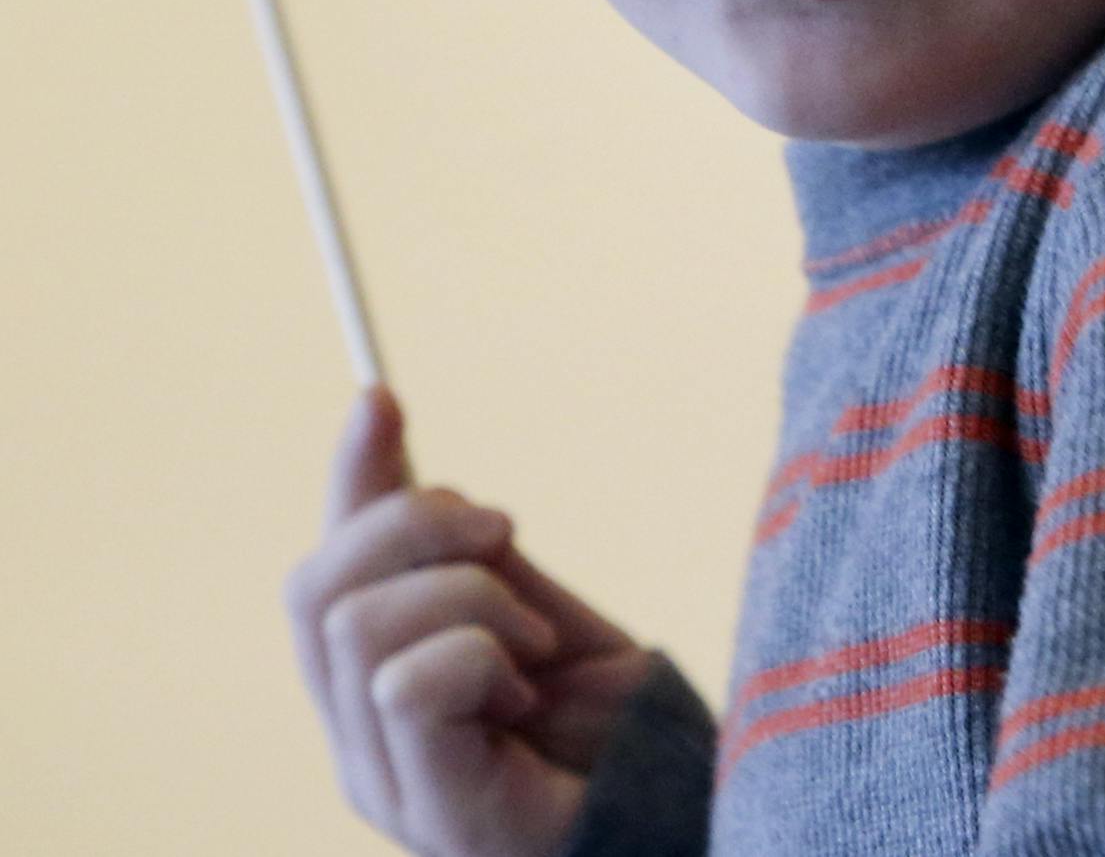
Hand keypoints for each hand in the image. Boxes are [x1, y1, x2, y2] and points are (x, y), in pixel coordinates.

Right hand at [285, 385, 655, 856]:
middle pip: (316, 588)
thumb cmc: (608, 720)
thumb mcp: (522, 594)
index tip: (381, 397)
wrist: (680, 803)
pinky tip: (530, 685)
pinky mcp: (436, 814)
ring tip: (534, 644)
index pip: (317, 573)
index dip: (347, 482)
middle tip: (505, 530)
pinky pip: (409, 684)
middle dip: (416, 523)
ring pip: (360, 625)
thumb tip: (375, 415)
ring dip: (471, 598)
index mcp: (370, 689)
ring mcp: (387, 785)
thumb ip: (454, 537)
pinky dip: (481, 653)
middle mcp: (357, 743)